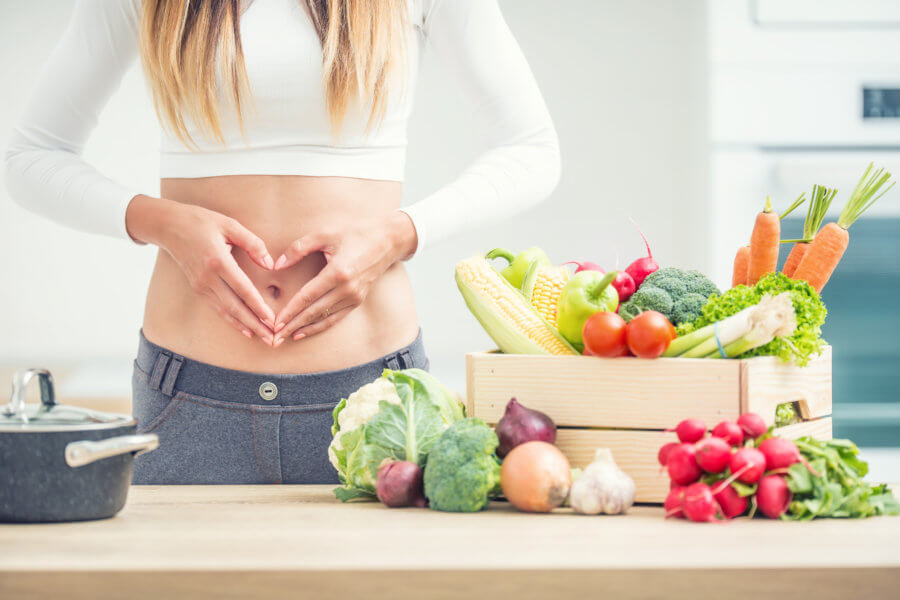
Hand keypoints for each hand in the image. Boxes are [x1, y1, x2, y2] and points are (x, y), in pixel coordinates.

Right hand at [126, 195, 277, 343]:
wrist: (168, 226)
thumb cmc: (201, 221)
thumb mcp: (230, 225)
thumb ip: (253, 243)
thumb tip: (270, 264)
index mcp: (217, 261)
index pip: (242, 289)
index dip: (258, 306)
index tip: (272, 319)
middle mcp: (207, 277)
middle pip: (235, 306)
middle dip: (255, 324)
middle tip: (272, 338)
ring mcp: (200, 285)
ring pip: (226, 311)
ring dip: (245, 326)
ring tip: (263, 337)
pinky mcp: (197, 288)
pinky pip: (217, 308)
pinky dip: (232, 320)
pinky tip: (245, 329)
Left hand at [272, 211, 416, 342]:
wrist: (389, 240)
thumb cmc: (356, 232)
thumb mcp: (325, 234)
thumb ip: (298, 248)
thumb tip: (276, 264)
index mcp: (338, 272)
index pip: (307, 297)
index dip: (289, 311)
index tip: (275, 322)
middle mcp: (347, 289)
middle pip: (314, 312)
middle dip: (292, 325)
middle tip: (274, 337)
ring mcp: (355, 296)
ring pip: (325, 318)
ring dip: (304, 329)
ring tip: (286, 338)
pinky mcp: (359, 300)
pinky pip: (336, 317)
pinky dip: (320, 326)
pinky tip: (305, 331)